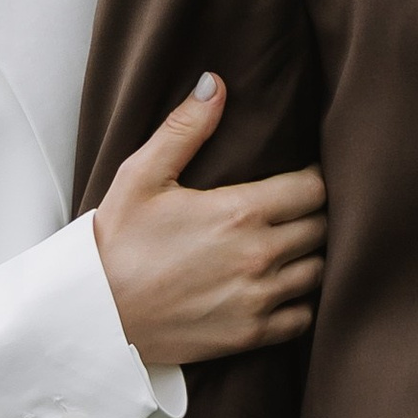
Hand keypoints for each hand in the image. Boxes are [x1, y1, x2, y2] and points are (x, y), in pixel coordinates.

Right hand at [93, 77, 325, 373]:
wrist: (94, 316)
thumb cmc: (116, 243)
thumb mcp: (141, 176)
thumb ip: (184, 128)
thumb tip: (215, 83)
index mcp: (239, 212)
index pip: (314, 189)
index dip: (315, 178)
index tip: (304, 176)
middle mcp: (259, 256)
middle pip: (323, 227)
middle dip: (317, 213)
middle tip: (301, 208)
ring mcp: (259, 299)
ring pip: (319, 270)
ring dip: (312, 255)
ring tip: (296, 244)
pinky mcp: (251, 334)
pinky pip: (305, 316)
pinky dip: (302, 300)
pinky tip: (285, 286)